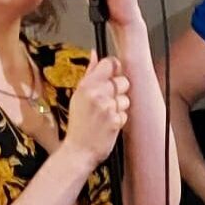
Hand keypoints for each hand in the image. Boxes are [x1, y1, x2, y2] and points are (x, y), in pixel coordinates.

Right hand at [63, 52, 129, 166]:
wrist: (78, 150)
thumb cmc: (78, 124)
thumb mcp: (78, 96)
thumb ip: (89, 74)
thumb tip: (95, 54)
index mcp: (86, 85)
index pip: (109, 63)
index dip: (115, 68)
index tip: (114, 75)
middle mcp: (96, 94)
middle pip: (123, 80)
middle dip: (120, 90)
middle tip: (109, 101)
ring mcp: (106, 107)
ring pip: (126, 98)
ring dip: (120, 107)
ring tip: (106, 115)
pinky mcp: (115, 121)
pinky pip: (125, 114)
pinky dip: (120, 120)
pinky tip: (109, 125)